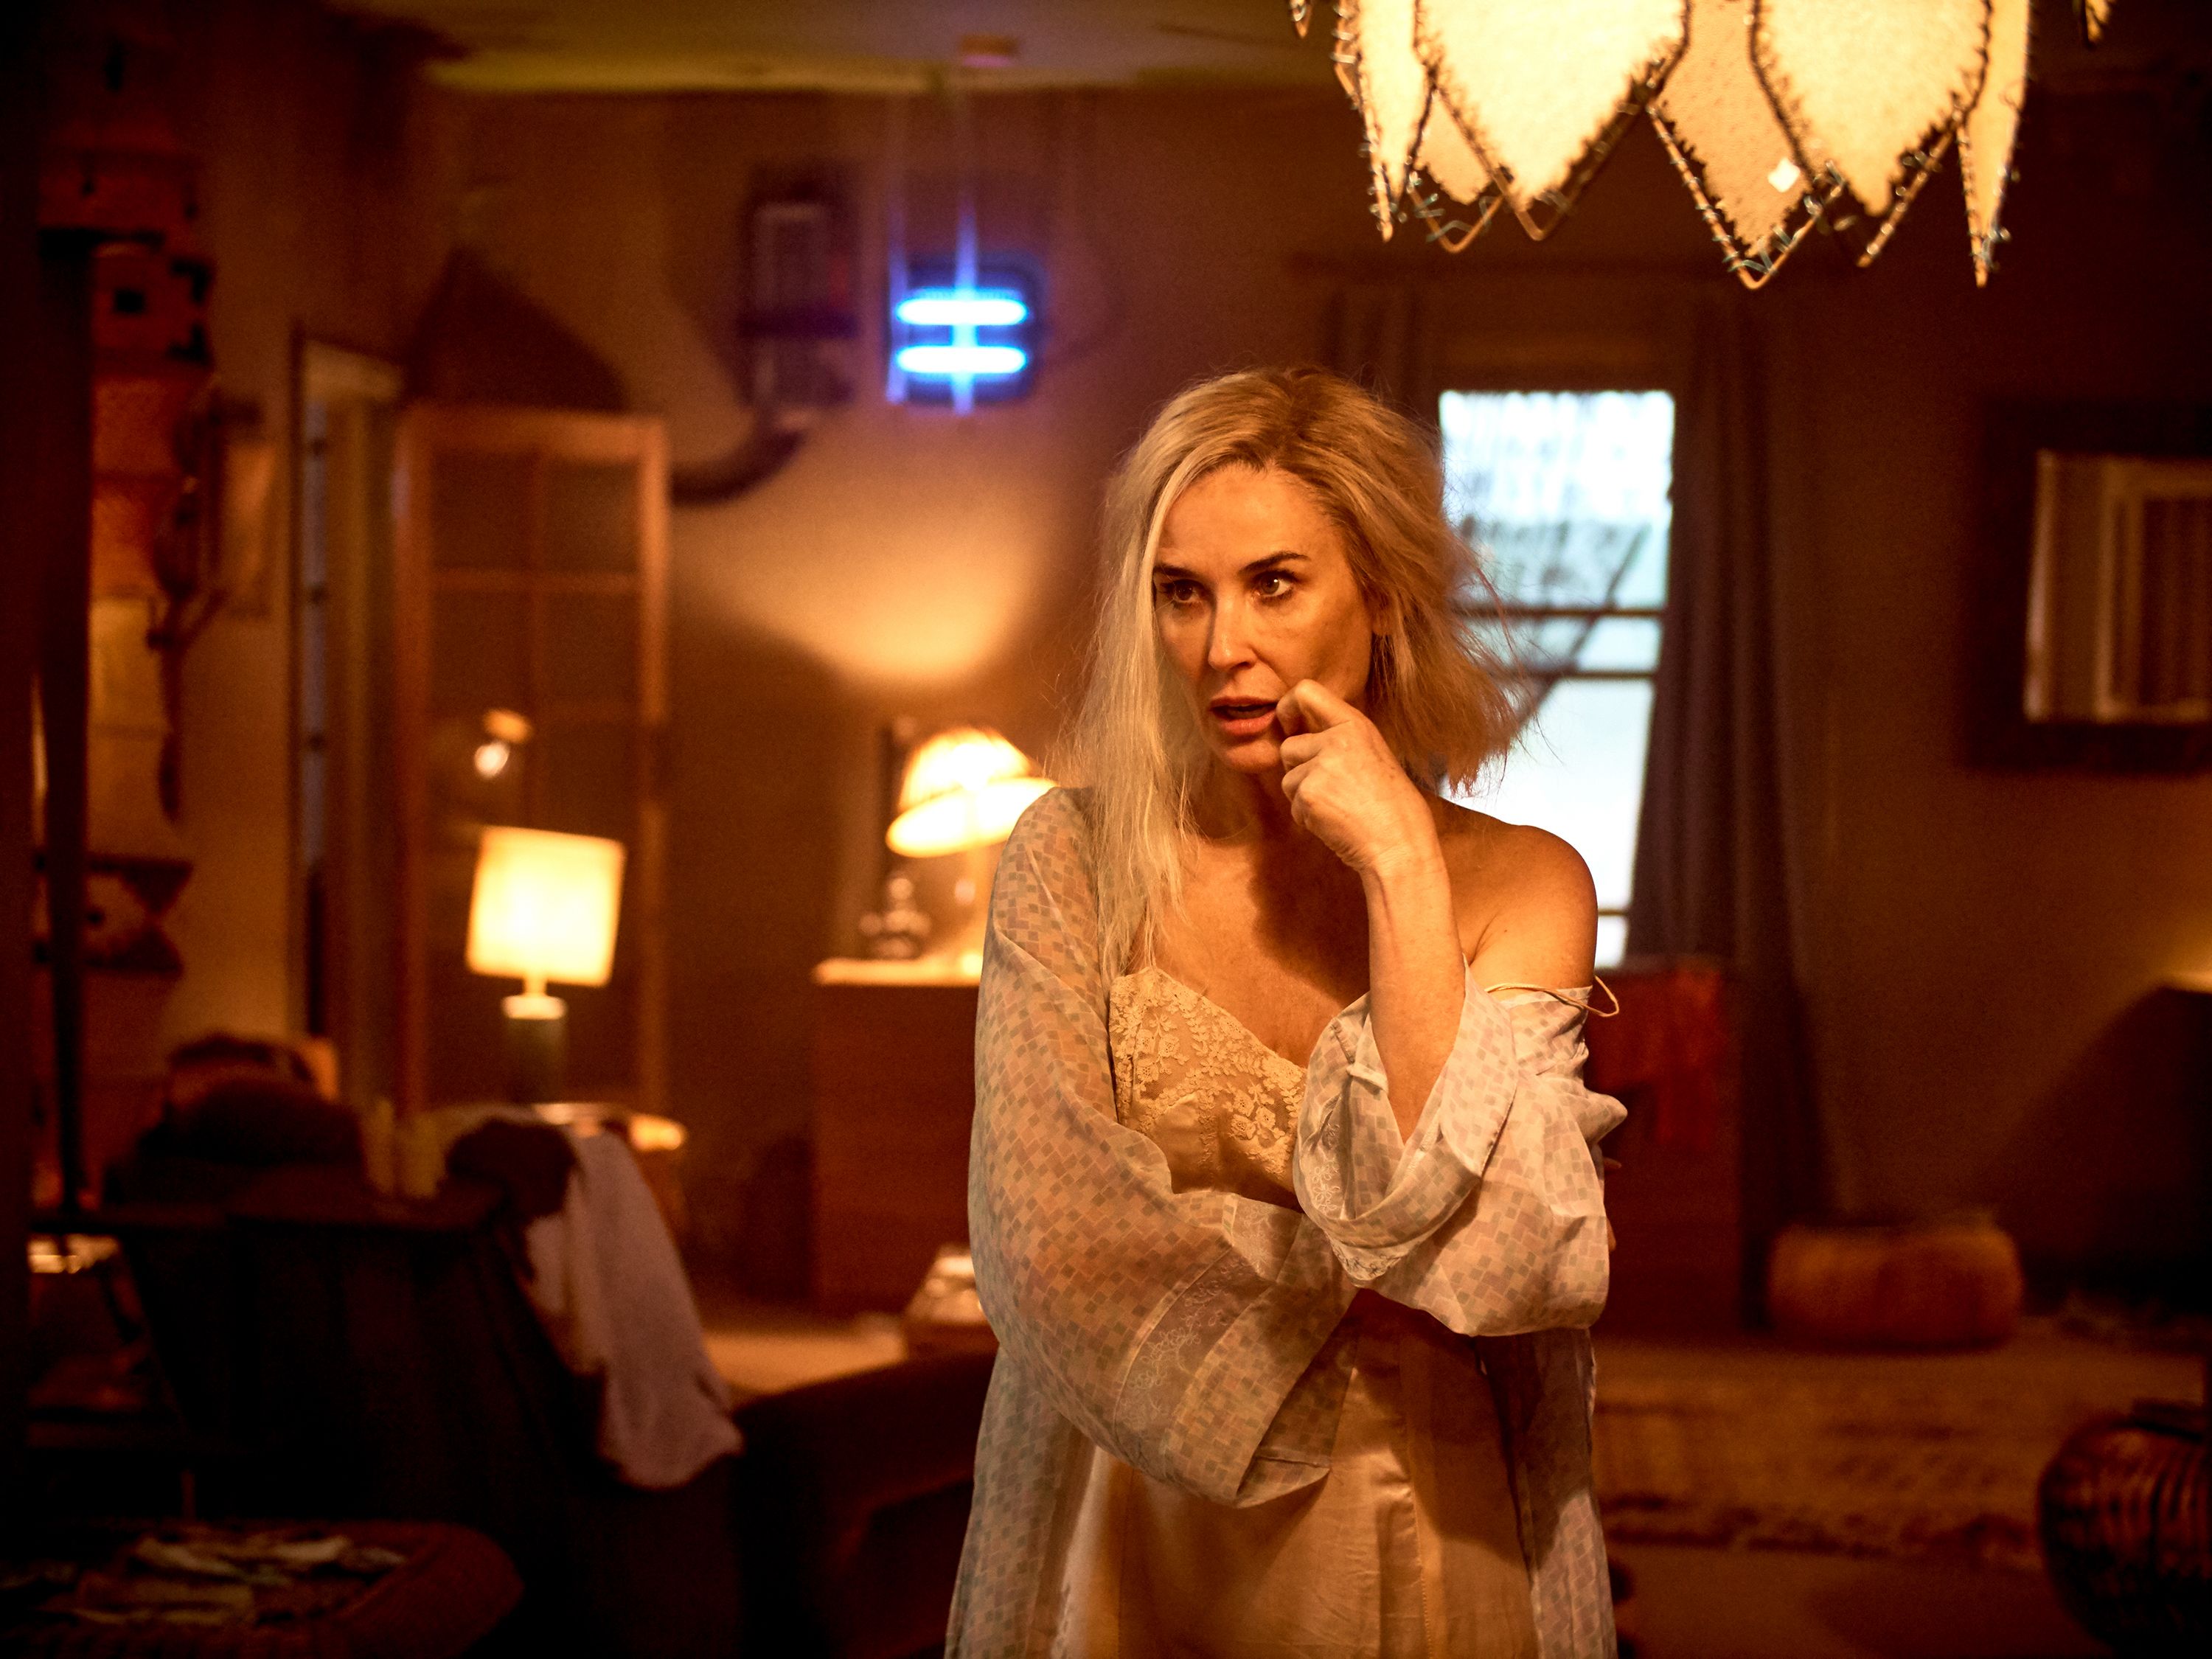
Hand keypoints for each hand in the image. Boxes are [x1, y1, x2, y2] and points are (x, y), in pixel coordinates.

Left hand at [1275, 681, 1441, 878]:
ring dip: (1304, 798)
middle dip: (1299, 771)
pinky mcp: (1309, 794)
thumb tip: (1300, 735)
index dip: (1288, 708)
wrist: (1401, 845)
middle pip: (1288, 747)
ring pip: (1288, 780)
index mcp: (1356, 725)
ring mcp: (1321, 766)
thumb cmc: (1394, 809)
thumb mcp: (1373, 756)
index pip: (1306, 691)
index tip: (1289, 726)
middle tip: (1332, 792)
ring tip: (1341, 809)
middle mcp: (1337, 739)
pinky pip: (1293, 806)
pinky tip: (1337, 824)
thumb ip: (1341, 741)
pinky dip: (1308, 819)